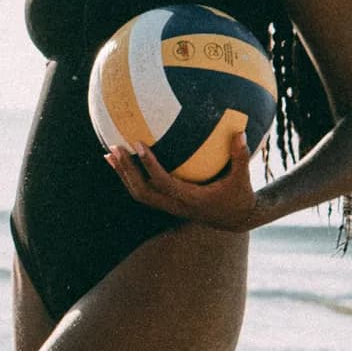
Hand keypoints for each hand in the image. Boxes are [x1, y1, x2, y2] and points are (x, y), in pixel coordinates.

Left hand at [108, 130, 262, 229]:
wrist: (235, 219)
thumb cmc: (239, 196)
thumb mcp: (242, 178)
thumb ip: (240, 156)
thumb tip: (242, 131)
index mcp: (191, 199)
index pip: (163, 182)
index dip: (149, 165)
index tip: (138, 145)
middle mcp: (175, 205)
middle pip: (142, 191)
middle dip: (126, 170)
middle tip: (115, 148)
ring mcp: (169, 207)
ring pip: (138, 194)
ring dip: (123, 174)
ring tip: (109, 154)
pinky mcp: (167, 204)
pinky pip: (143, 192)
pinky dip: (130, 177)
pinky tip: (123, 162)